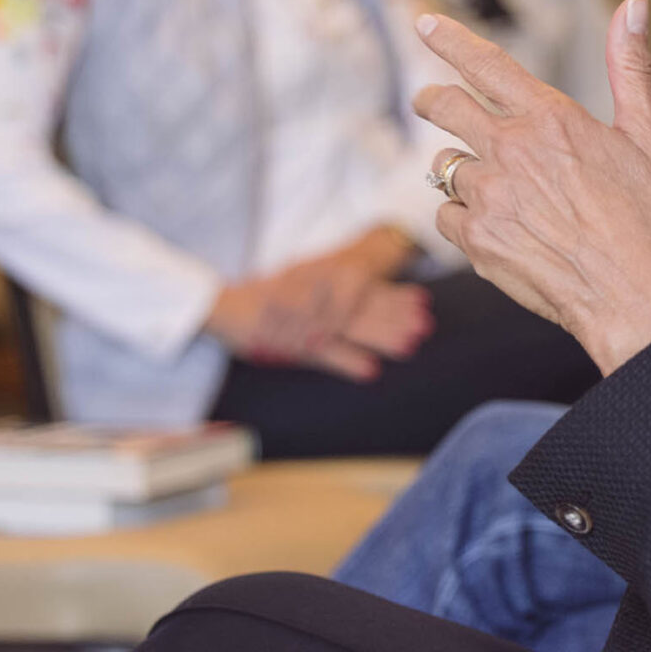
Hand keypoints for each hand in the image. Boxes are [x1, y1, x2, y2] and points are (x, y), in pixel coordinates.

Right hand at [205, 229, 430, 381]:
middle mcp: (316, 296)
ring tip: (410, 346)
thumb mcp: (304, 282)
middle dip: (395, 316)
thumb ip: (335, 286)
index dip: (394, 296)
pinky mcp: (289, 342)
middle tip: (426, 326)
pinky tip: (371, 370)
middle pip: (362, 307)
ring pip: (349, 327)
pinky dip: (348, 361)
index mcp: (321, 281)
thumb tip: (375, 289)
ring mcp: (303, 319)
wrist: (224, 305)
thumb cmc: (269, 297)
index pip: (364, 288)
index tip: (423, 303)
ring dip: (380, 336)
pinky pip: (324, 352)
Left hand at [414, 0, 650, 375]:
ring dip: (462, 171)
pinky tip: (498, 226)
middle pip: (443, 106)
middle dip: (432, 100)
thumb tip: (632, 6)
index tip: (426, 25)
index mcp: (550, 118)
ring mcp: (489, 195)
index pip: (486, 64)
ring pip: (446, 166)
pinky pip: (447, 216)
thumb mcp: (647, 133)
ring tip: (499, 191)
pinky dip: (463, 218)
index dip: (451, 40)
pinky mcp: (476, 239)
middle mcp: (511, 150)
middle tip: (432, 103)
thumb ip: (630, 64)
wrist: (634, 296)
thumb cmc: (647, 220)